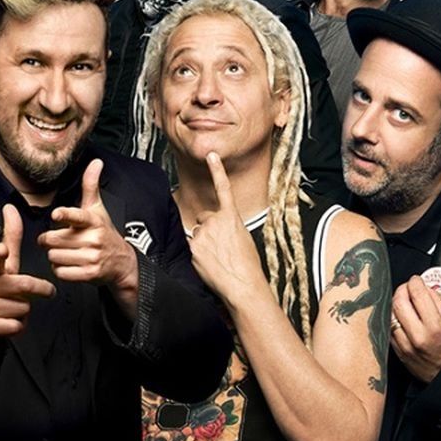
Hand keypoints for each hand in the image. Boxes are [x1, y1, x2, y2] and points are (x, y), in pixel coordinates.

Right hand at [0, 204, 55, 341]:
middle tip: (46, 291)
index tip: (3, 251)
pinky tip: (6, 320)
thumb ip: (10, 236)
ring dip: (25, 310)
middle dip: (39, 290)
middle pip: (25, 287)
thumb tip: (10, 207)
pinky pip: (16, 326)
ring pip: (23, 309)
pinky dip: (18, 326)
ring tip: (11, 306)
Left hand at [39, 159, 137, 295]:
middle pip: (54, 239)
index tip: (56, 214)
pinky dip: (59, 270)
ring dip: (54, 256)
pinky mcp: (90, 274)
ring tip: (64, 252)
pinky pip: (61, 272)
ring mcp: (92, 257)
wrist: (122, 261)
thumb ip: (91, 185)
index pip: (77, 216)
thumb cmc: (104, 232)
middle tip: (55, 240)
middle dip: (49, 241)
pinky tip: (68, 264)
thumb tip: (96, 162)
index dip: (65, 214)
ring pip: (55, 256)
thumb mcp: (98, 208)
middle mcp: (93, 238)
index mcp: (93, 220)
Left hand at [187, 152, 267, 302]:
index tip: (211, 155)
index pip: (223, 188)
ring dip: (204, 243)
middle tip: (220, 246)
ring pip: (198, 233)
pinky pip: (192, 246)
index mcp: (232, 217)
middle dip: (208, 228)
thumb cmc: (248, 266)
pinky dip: (198, 254)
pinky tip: (210, 263)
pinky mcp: (194, 247)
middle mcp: (216, 221)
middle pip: (204, 218)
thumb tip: (220, 229)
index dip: (217, 170)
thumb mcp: (245, 238)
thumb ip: (230, 227)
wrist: (243, 285)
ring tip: (217, 258)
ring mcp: (203, 234)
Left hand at [390, 275, 440, 382]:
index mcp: (434, 327)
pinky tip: (400, 317)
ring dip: (395, 303)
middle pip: (398, 302)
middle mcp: (417, 336)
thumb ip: (437, 302)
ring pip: (389, 314)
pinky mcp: (397, 351)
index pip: (417, 294)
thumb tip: (424, 286)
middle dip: (402, 289)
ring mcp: (404, 345)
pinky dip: (392, 318)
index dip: (415, 282)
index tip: (416, 280)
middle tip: (408, 288)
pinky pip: (388, 328)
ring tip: (404, 302)